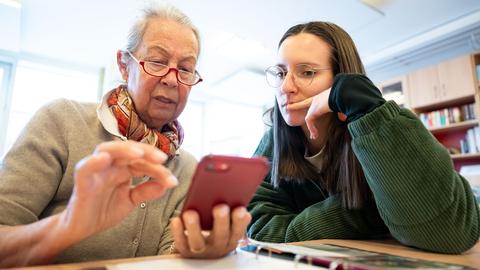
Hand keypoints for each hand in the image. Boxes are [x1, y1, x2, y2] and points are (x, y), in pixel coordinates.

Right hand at [58, 140, 177, 243]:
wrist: (82, 229)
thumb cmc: (104, 210)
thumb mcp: (131, 201)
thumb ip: (147, 191)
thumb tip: (168, 184)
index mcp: (122, 168)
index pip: (142, 161)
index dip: (157, 168)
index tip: (172, 180)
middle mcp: (110, 165)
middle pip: (127, 150)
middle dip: (145, 152)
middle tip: (162, 159)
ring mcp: (95, 171)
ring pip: (106, 149)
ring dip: (123, 149)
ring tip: (139, 154)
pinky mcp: (82, 181)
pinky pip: (85, 167)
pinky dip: (93, 161)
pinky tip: (104, 159)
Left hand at [171, 204, 250, 257]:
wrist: (199, 257)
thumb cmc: (214, 233)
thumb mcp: (226, 227)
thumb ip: (231, 215)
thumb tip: (238, 201)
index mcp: (230, 239)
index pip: (238, 231)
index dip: (240, 222)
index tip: (240, 209)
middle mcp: (217, 246)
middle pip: (220, 236)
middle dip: (221, 221)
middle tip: (220, 207)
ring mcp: (201, 251)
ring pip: (198, 242)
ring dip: (194, 227)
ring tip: (190, 212)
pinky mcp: (185, 251)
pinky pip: (181, 242)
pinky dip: (178, 231)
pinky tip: (176, 219)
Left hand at [287, 88, 346, 138]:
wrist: (340, 94)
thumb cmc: (343, 97)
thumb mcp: (342, 106)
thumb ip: (341, 112)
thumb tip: (343, 118)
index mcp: (323, 96)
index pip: (317, 98)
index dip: (313, 100)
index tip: (307, 100)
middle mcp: (317, 99)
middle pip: (304, 103)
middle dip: (296, 105)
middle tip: (288, 106)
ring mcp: (314, 105)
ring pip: (309, 117)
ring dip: (311, 127)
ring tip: (313, 136)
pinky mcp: (312, 112)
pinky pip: (310, 122)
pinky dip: (312, 129)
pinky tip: (315, 135)